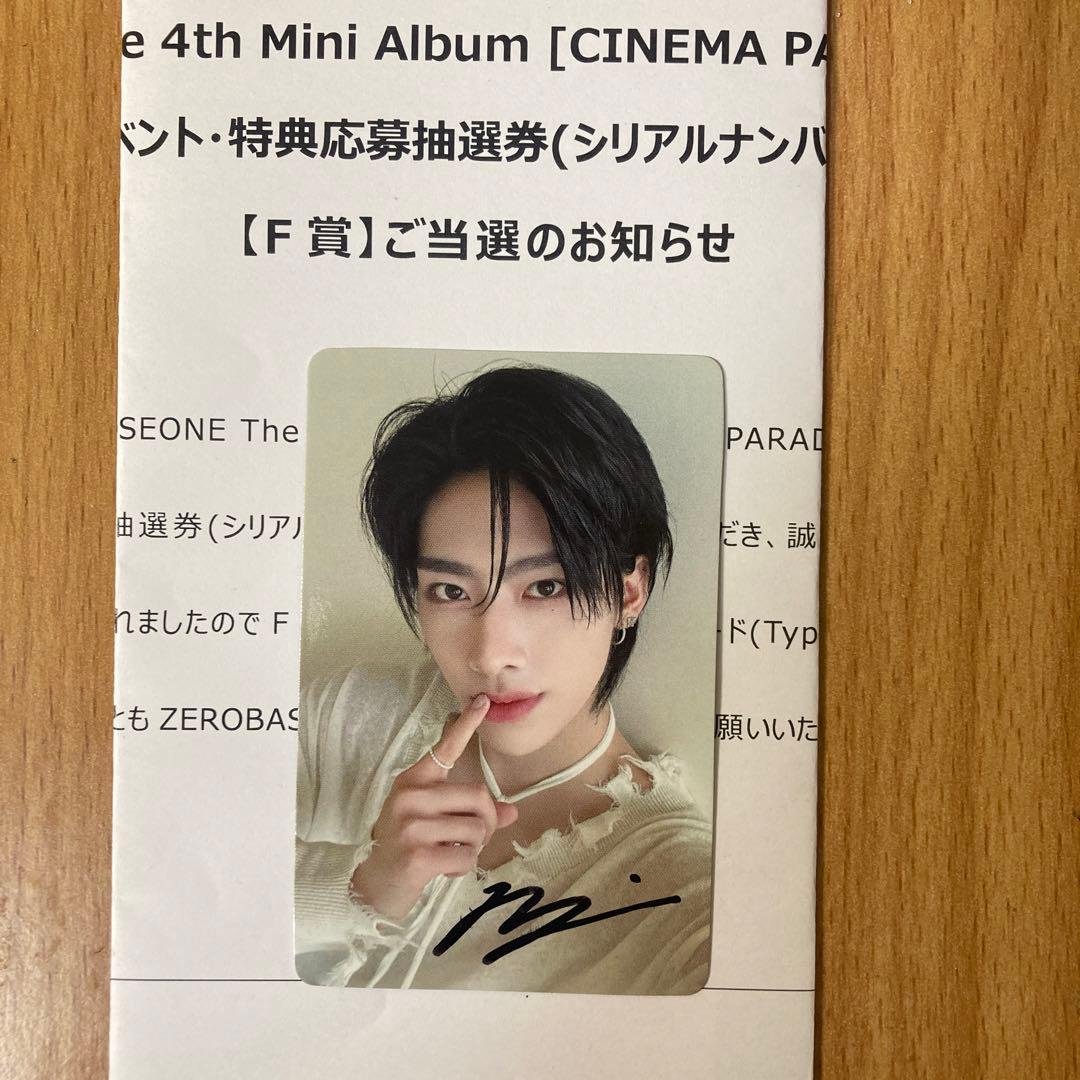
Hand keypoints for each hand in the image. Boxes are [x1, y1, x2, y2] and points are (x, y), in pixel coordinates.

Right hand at [349, 694, 518, 919]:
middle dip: (486, 823)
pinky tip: (442, 868)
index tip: (483, 702)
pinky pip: (466, 856)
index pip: (444, 748)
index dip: (466, 725)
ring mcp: (412, 825)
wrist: (375, 886)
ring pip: (477, 830)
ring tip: (450, 853)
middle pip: (479, 798)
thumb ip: (470, 812)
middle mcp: (410, 796)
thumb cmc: (407, 847)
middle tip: (473, 839)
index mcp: (413, 781)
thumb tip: (511, 811)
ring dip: (473, 848)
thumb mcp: (433, 821)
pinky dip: (462, 867)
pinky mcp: (417, 855)